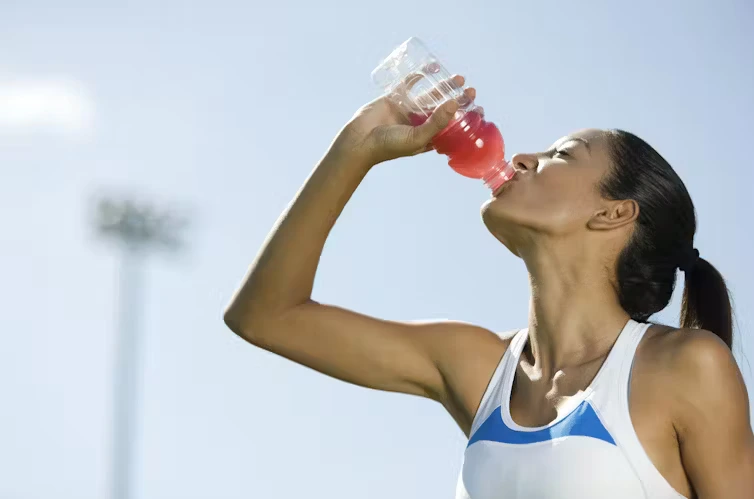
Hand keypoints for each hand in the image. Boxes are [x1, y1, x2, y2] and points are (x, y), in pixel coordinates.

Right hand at [332, 75, 475, 166]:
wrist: (360, 140)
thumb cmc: (389, 145)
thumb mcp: (418, 137)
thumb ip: (437, 122)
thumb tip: (454, 103)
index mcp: (428, 137)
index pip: (452, 128)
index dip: (466, 120)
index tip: (479, 111)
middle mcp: (420, 123)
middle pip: (444, 109)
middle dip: (458, 100)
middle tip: (471, 91)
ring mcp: (408, 110)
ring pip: (430, 95)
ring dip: (444, 86)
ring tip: (459, 78)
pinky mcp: (396, 98)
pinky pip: (410, 84)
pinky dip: (420, 75)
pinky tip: (432, 68)